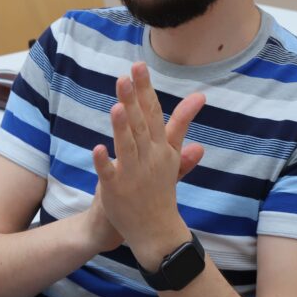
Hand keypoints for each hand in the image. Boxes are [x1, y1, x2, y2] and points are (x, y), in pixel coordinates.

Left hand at [91, 62, 204, 263]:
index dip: (145, 89)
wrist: (156, 230)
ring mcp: (132, 174)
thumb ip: (181, 123)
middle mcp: (148, 157)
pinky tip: (97, 149)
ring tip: (116, 106)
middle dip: (133, 100)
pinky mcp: (116, 190)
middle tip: (126, 75)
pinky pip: (109, 174)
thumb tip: (199, 96)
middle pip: (140, 124)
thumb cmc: (161, 187)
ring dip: (122, 127)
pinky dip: (104, 163)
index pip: (153, 112)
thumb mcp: (173, 154)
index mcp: (160, 147)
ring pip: (126, 146)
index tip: (139, 66)